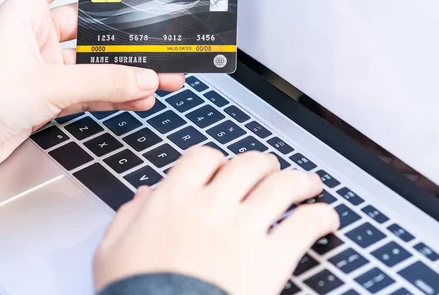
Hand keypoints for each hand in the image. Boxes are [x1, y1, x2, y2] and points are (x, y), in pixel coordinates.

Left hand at [0, 0, 183, 177]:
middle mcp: (35, 38)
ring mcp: (44, 69)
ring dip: (127, 71)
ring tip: (159, 77)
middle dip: (127, 33)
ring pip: (95, 63)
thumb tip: (142, 77)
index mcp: (24, 14)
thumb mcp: (44, 84)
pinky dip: (115, 96)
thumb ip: (99, 81)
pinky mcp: (49, 98)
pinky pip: (91, 91)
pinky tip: (137, 99)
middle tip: (157, 37)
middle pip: (91, 23)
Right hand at [93, 147, 339, 294]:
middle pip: (249, 164)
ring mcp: (244, 228)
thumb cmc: (136, 294)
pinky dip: (321, 216)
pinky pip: (305, 224)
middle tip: (271, 172)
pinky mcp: (271, 257)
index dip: (219, 160)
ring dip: (301, 180)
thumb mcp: (112, 252)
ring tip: (309, 185)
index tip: (226, 169)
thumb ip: (128, 217)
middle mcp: (212, 205)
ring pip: (283, 185)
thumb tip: (145, 195)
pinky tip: (326, 219)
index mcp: (174, 200)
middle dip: (264, 165)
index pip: (203, 158)